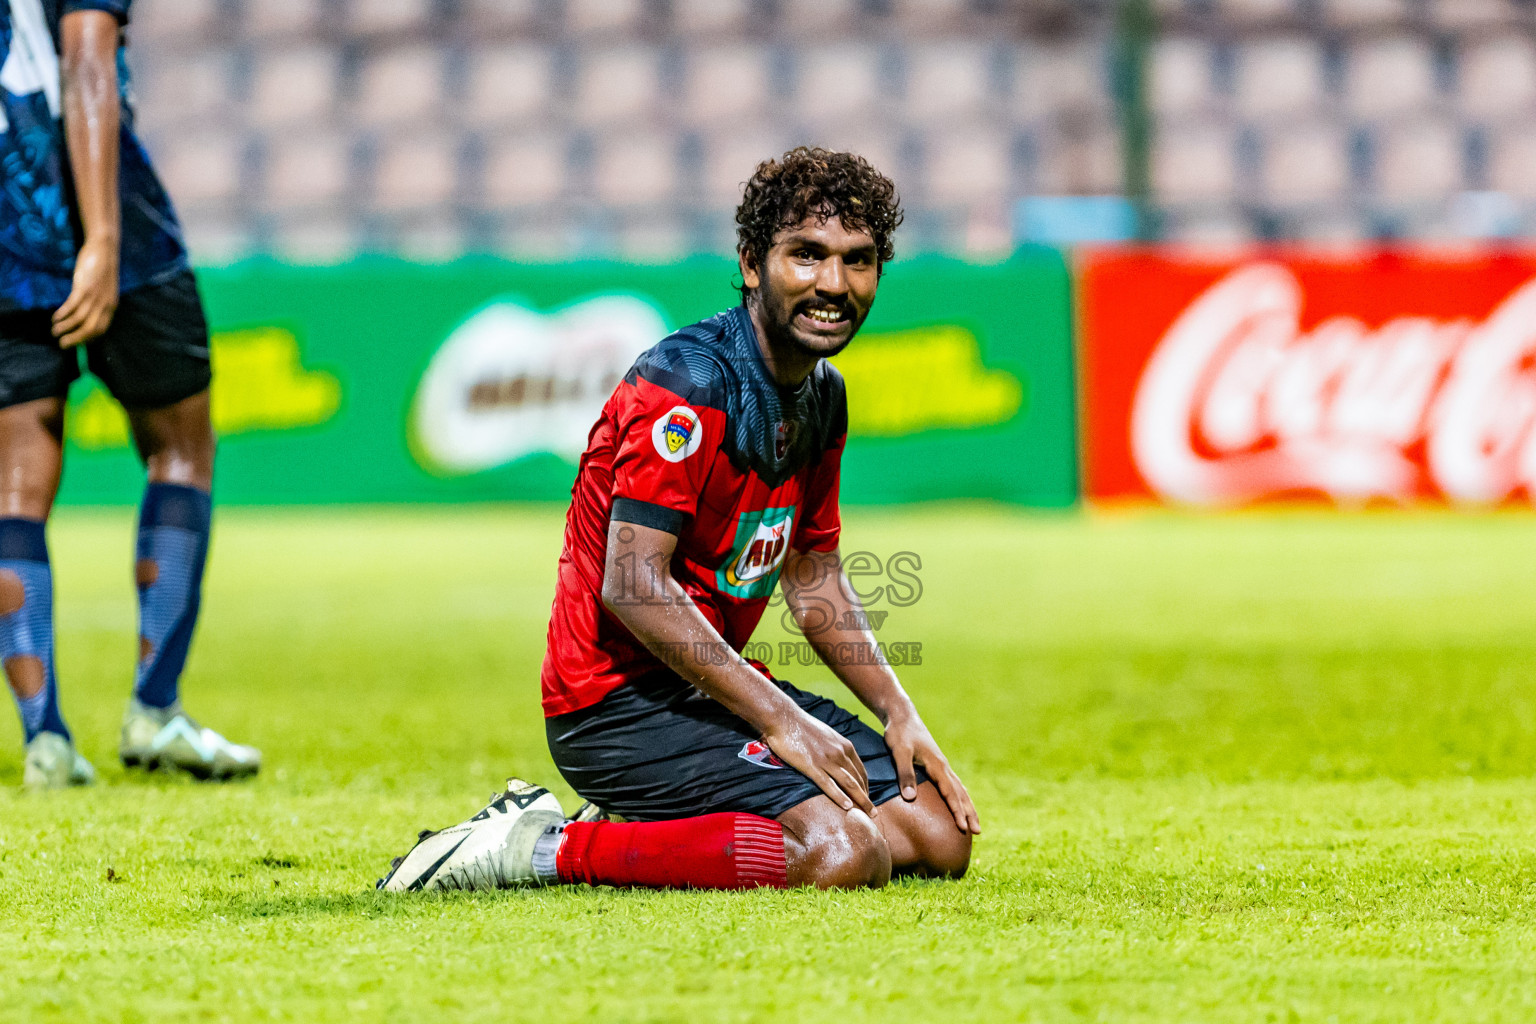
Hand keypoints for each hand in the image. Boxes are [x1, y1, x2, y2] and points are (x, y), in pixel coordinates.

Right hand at [53, 236, 118, 347]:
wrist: (104, 249)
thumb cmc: (103, 269)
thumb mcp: (106, 290)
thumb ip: (100, 303)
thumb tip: (88, 317)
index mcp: (111, 306)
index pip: (101, 329)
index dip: (88, 339)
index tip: (78, 343)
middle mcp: (105, 305)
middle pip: (90, 329)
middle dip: (75, 339)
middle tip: (62, 344)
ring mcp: (94, 297)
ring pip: (79, 320)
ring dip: (65, 328)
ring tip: (55, 331)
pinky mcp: (84, 288)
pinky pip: (71, 307)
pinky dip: (62, 315)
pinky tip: (55, 318)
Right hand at [762, 711, 874, 816]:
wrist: (784, 718)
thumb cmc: (803, 727)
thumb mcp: (827, 735)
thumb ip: (836, 748)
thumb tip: (839, 759)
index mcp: (844, 745)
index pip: (861, 770)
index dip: (866, 786)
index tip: (868, 798)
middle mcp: (839, 753)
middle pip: (858, 779)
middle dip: (867, 797)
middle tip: (874, 813)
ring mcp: (826, 760)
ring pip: (849, 784)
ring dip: (861, 800)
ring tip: (868, 815)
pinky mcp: (812, 765)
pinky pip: (829, 784)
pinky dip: (840, 797)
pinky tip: (847, 807)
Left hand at [884, 712, 981, 834]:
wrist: (902, 715)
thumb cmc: (899, 733)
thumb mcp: (899, 752)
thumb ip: (905, 774)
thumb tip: (910, 798)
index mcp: (937, 765)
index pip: (951, 793)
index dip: (957, 811)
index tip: (963, 828)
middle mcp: (944, 766)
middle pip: (961, 793)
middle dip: (969, 813)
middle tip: (977, 832)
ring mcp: (942, 765)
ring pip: (960, 789)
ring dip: (967, 806)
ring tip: (974, 823)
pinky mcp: (937, 764)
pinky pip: (953, 784)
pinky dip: (960, 796)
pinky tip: (961, 802)